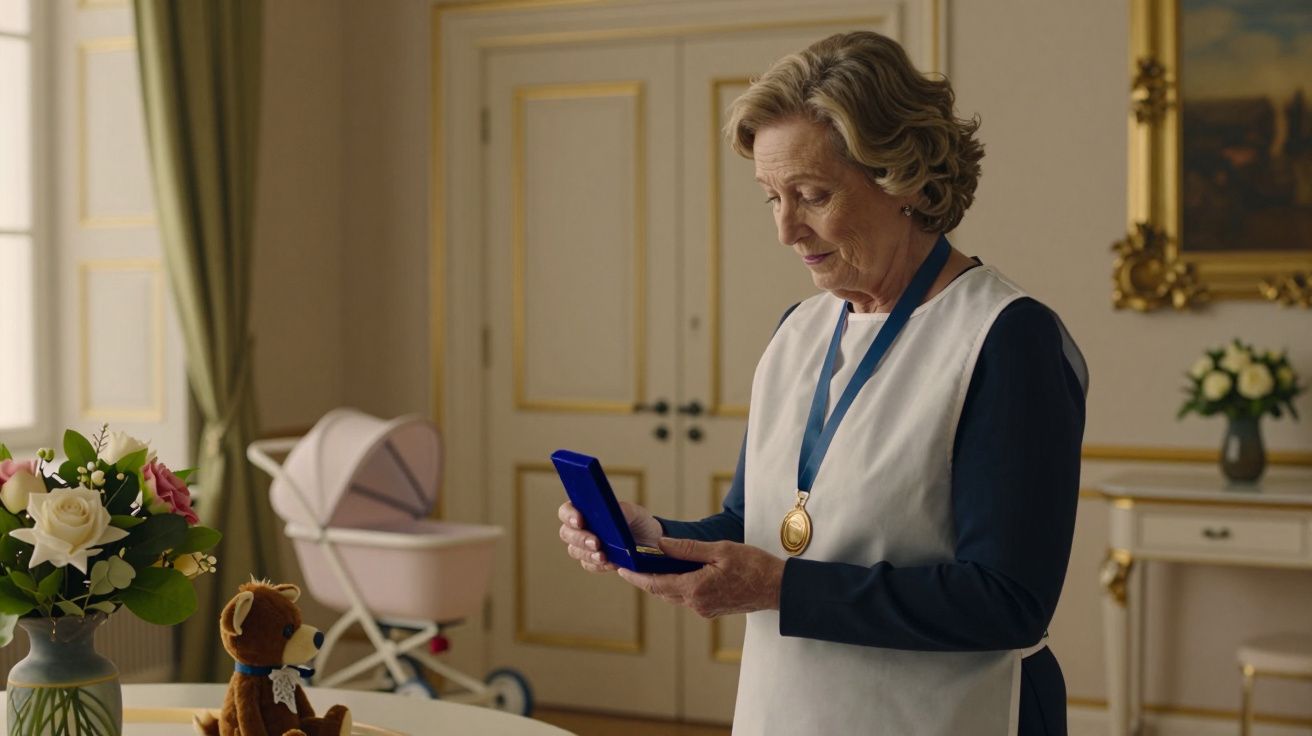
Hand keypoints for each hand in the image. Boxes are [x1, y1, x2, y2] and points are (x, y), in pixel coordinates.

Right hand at [557, 500, 661, 572]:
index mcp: (586, 510)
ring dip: (588, 554)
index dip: (569, 515)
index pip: (566, 511)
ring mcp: (585, 546)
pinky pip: (588, 565)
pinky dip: (598, 565)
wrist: (650, 543)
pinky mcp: (593, 562)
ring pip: (575, 551)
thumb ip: (622, 510)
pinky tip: (610, 563)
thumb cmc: (638, 522)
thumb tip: (611, 510)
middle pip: (566, 533)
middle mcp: (581, 528)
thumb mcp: (634, 513)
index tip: (580, 521)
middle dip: (580, 538)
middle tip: (596, 542)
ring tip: (604, 556)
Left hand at [616, 537, 784, 617]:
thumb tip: (661, 544)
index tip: (620, 569)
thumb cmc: (754, 566)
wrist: (779, 589)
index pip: (656, 583)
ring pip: (673, 596)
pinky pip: (686, 598)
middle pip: (661, 591)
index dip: (635, 577)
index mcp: (696, 588)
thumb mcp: (720, 550)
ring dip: (659, 584)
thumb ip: (688, 548)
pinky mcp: (711, 609)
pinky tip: (674, 574)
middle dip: (644, 579)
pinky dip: (675, 587)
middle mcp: (696, 603)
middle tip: (628, 565)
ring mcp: (704, 609)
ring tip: (646, 568)